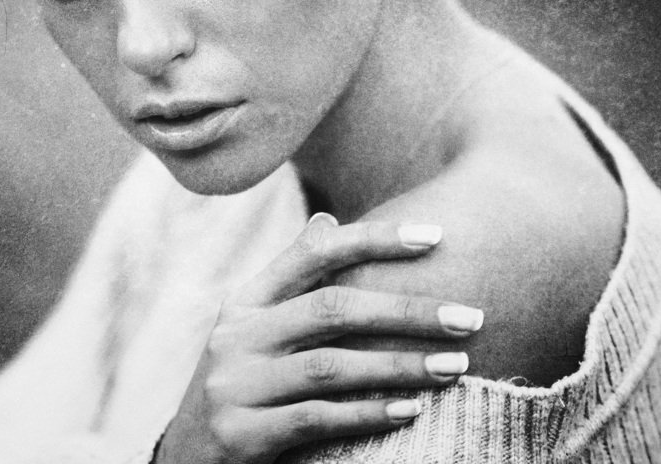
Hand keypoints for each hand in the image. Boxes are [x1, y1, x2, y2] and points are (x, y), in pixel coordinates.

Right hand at [154, 213, 482, 463]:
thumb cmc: (245, 383)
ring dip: (400, 365)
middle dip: (407, 310)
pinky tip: (412, 410)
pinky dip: (369, 413)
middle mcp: (235, 335)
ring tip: (456, 366)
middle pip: (332, 309)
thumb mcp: (255, 326)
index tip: (436, 236)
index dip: (374, 240)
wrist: (190, 457)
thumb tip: (329, 221)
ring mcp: (234, 384)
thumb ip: (293, 280)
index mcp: (245, 301)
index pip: (313, 253)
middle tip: (470, 318)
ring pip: (329, 366)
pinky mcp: (240, 434)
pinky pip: (317, 418)